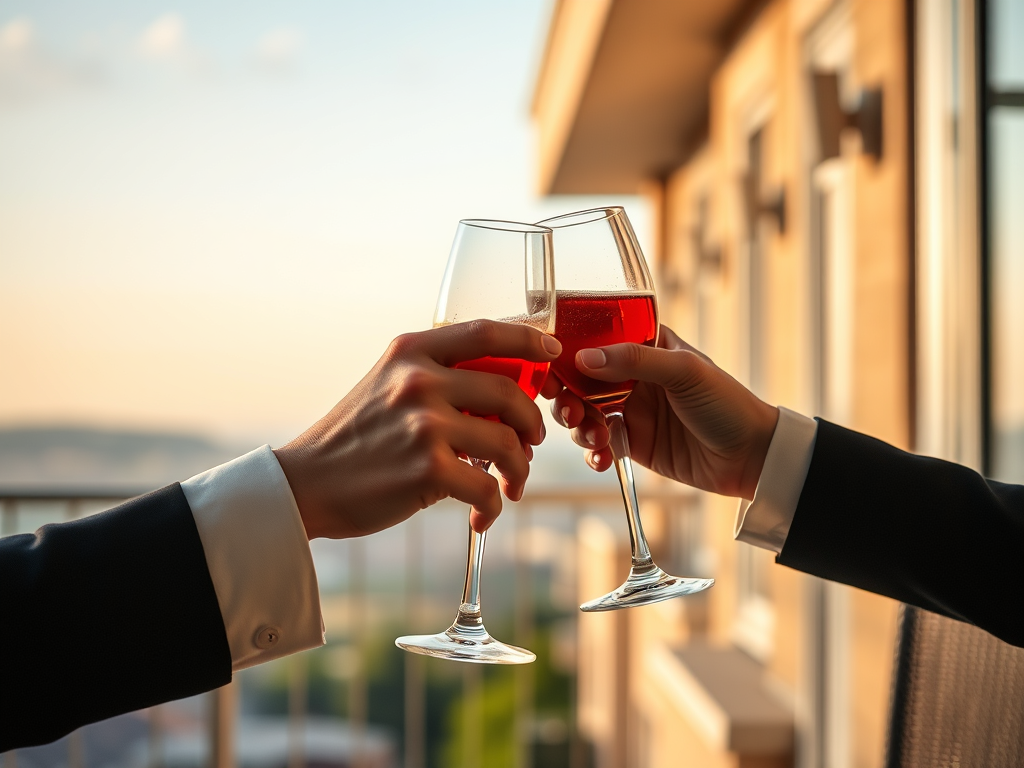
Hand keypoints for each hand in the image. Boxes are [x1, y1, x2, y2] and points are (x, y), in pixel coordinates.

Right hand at [275, 320, 561, 538]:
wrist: (305, 484)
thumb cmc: (353, 439)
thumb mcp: (386, 385)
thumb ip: (436, 378)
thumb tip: (502, 393)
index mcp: (411, 352)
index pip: (485, 332)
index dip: (528, 339)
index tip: (551, 351)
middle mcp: (419, 380)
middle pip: (510, 391)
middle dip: (531, 420)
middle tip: (531, 442)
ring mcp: (425, 424)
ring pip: (507, 442)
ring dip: (519, 469)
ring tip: (510, 485)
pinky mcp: (428, 470)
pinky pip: (488, 487)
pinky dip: (494, 506)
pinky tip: (481, 516)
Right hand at [545, 325, 777, 500]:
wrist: (752, 458)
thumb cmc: (727, 403)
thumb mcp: (684, 372)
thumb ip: (634, 360)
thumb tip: (584, 358)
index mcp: (646, 345)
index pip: (596, 339)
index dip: (568, 352)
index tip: (549, 367)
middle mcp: (633, 375)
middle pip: (580, 379)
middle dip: (566, 395)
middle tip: (568, 410)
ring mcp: (631, 410)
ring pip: (583, 412)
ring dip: (578, 426)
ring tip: (593, 437)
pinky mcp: (632, 443)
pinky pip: (598, 445)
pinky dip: (593, 453)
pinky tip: (603, 459)